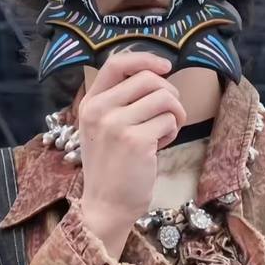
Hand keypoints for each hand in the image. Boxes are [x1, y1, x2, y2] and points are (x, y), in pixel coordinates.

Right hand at [79, 52, 185, 246]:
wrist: (106, 205)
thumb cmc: (112, 169)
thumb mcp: (103, 129)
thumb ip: (120, 103)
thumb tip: (157, 77)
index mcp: (90, 104)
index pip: (116, 63)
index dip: (145, 59)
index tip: (166, 66)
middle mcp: (100, 110)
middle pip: (149, 79)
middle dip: (169, 94)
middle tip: (169, 115)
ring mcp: (117, 125)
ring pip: (164, 98)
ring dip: (174, 115)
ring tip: (163, 133)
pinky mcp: (137, 141)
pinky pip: (169, 121)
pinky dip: (171, 133)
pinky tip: (159, 148)